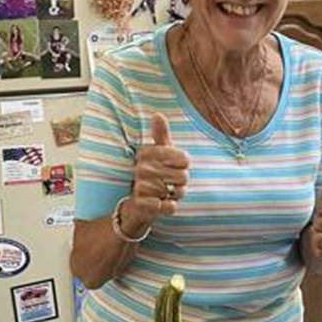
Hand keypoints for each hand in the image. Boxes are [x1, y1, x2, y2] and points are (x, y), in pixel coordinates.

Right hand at [125, 113, 189, 229]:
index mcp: (147, 153)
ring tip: (166, 193)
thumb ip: (160, 135)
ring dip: (176, 195)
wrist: (137, 204)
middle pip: (183, 176)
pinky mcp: (143, 205)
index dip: (184, 166)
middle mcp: (142, 168)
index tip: (174, 166)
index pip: (184, 158)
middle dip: (181, 182)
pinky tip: (163, 204)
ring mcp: (141, 187)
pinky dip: (170, 207)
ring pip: (177, 192)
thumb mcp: (158, 153)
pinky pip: (170, 207)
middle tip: (170, 183)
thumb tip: (157, 114)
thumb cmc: (153, 174)